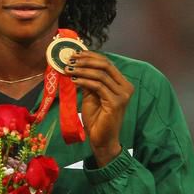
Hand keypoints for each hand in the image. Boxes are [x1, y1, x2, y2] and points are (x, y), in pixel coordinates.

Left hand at [66, 51, 133, 166]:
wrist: (102, 139)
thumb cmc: (97, 119)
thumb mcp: (91, 96)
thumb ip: (88, 81)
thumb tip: (76, 65)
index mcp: (122, 83)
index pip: (107, 63)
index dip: (90, 56)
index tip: (74, 54)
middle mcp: (126, 87)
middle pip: (105, 65)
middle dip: (85, 60)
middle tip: (69, 60)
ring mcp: (123, 95)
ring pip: (100, 74)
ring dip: (81, 70)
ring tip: (68, 70)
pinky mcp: (116, 103)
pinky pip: (98, 86)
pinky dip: (84, 81)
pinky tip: (73, 80)